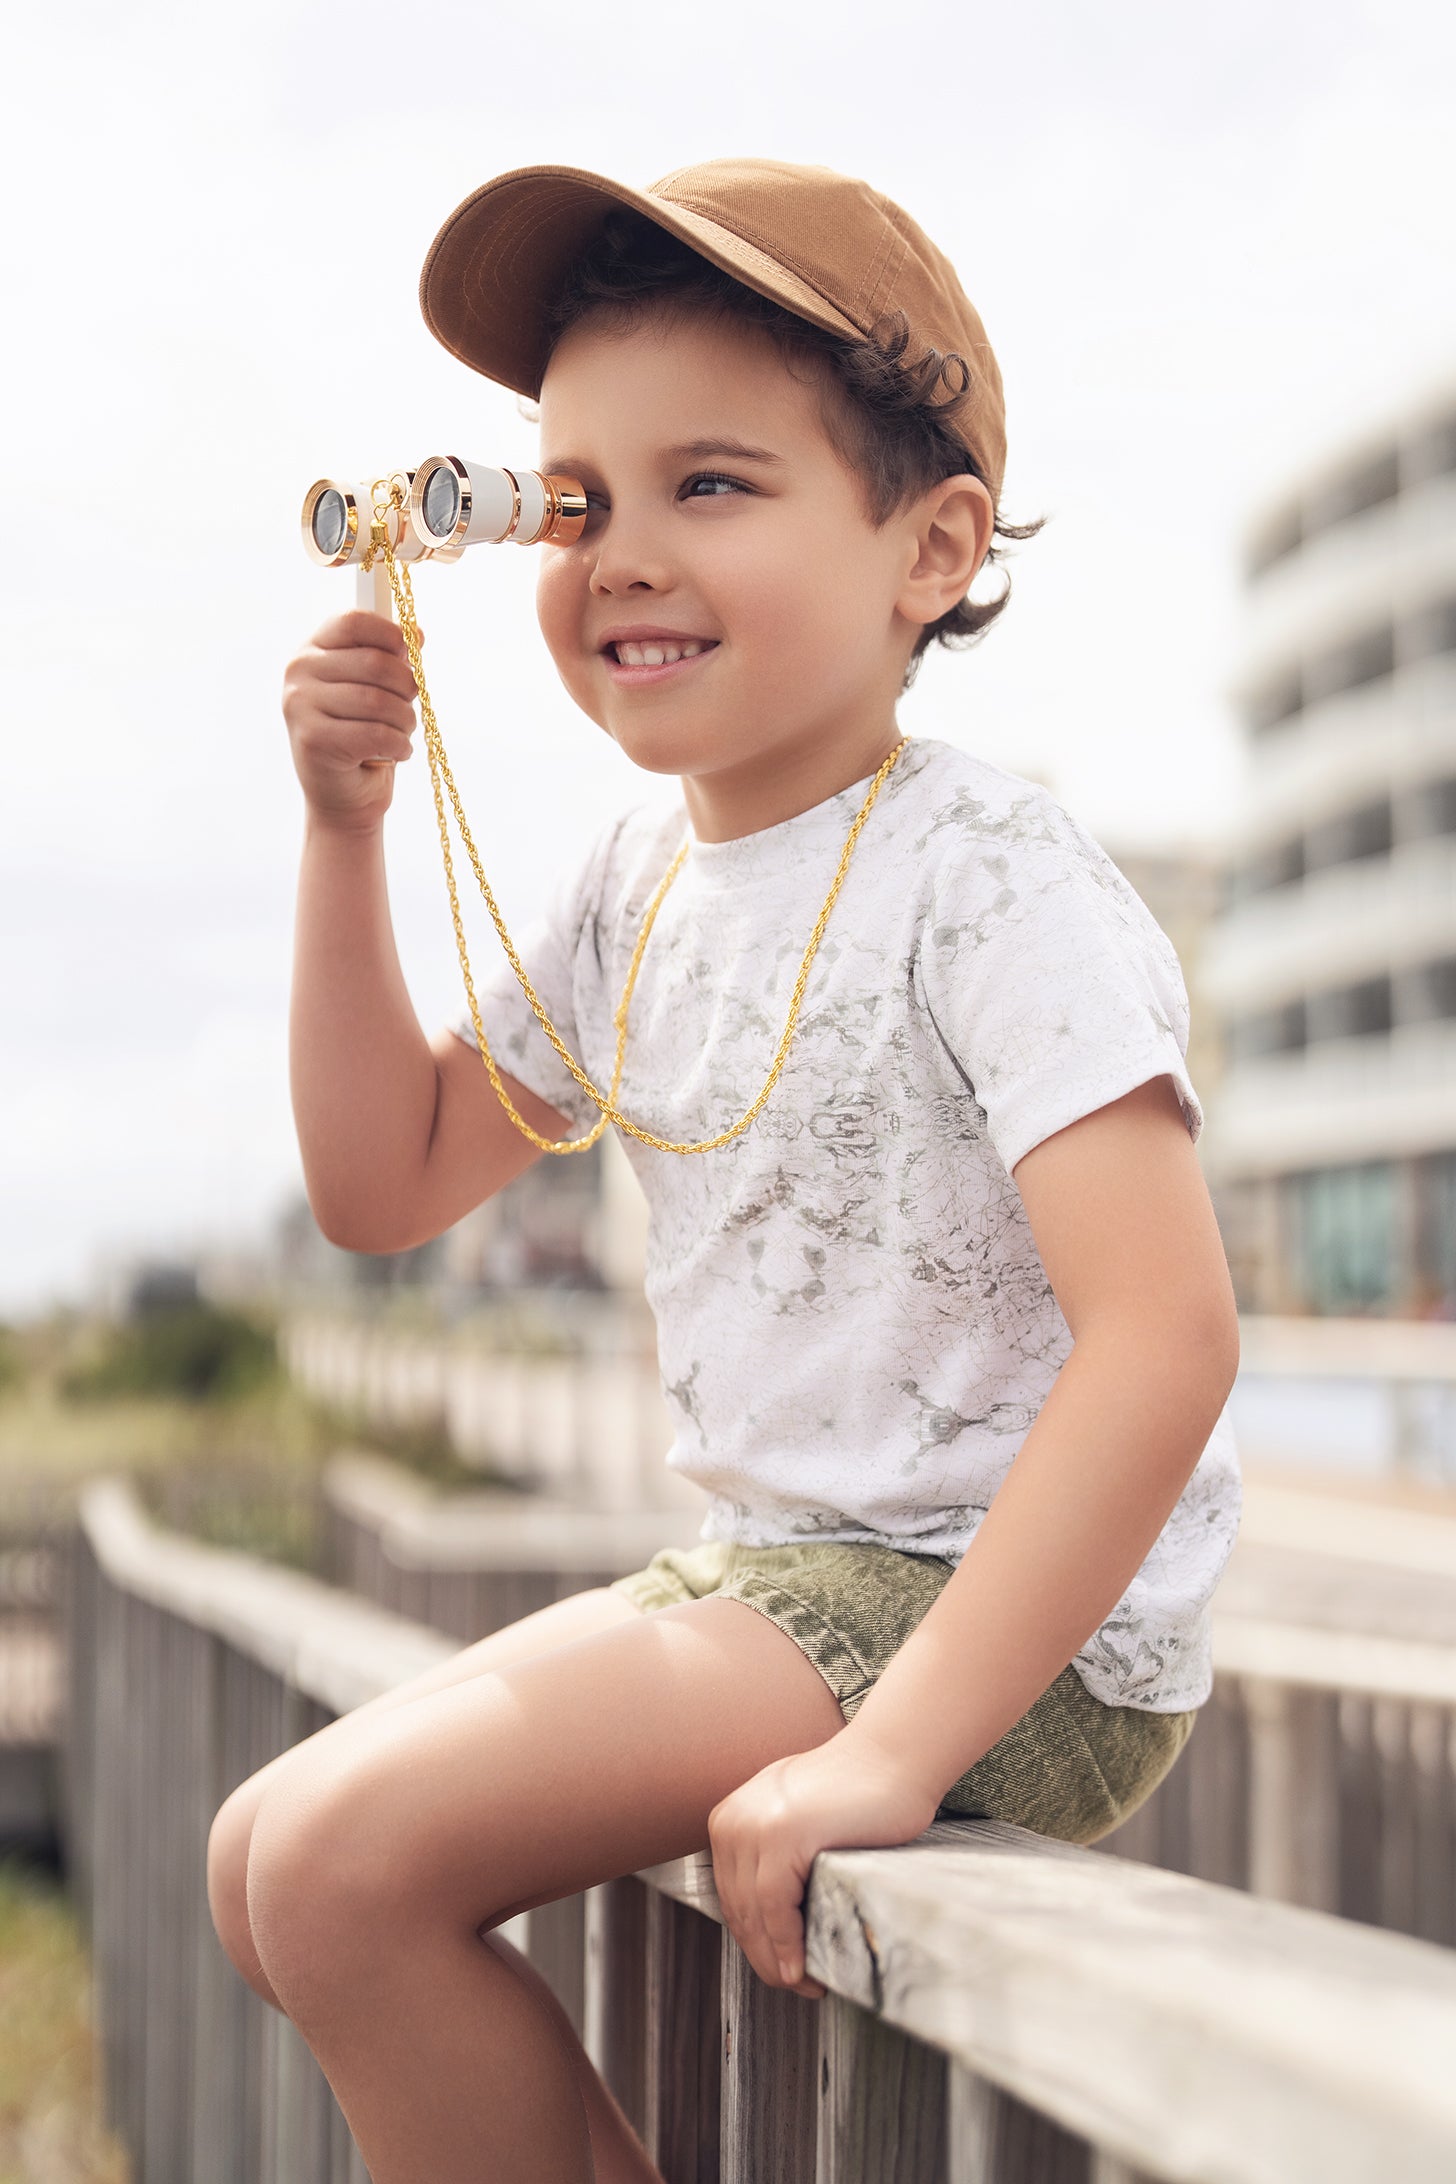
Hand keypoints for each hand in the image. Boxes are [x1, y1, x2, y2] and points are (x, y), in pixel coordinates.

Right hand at [282, 608, 422, 832]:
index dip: (392, 634)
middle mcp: (298, 672)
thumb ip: (391, 659)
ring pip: (379, 701)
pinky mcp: (314, 740)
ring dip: (406, 720)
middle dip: (407, 687)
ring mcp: (300, 705)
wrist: (343, 796)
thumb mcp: (377, 689)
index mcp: (311, 650)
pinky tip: (398, 751)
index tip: (409, 655)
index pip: (355, 621)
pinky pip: (376, 733)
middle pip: (376, 661)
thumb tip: (417, 633)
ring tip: (403, 733)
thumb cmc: (363, 736)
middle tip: (410, 707)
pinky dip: (399, 745)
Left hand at [707, 1733, 938, 1999]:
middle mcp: (734, 1821)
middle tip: (797, 1986)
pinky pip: (775, 1908)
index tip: (782, 1971)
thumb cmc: (857, 1795)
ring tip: (804, 1985)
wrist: (892, 1758)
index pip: (733, 1898)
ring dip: (776, 1960)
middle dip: (765, 1958)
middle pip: (740, 1910)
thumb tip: (770, 1930)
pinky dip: (787, 1945)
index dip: (755, 1943)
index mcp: (730, 1819)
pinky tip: (803, 1968)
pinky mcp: (783, 1836)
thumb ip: (774, 1858)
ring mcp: (754, 1826)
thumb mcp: (796, 1821)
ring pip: (754, 1915)